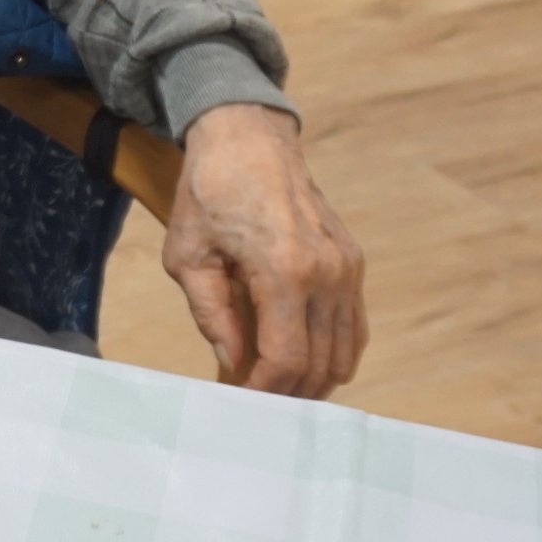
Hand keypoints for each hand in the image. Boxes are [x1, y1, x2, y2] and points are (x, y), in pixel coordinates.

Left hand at [162, 103, 366, 397]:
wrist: (247, 137)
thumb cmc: (209, 191)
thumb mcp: (187, 254)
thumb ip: (211, 313)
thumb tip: (234, 362)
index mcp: (284, 270)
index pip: (287, 358)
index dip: (265, 390)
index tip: (242, 401)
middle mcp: (327, 272)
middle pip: (321, 363)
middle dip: (289, 392)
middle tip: (258, 404)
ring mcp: (347, 267)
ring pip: (344, 351)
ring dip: (314, 379)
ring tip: (278, 388)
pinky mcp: (353, 261)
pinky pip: (354, 326)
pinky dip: (334, 352)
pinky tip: (305, 361)